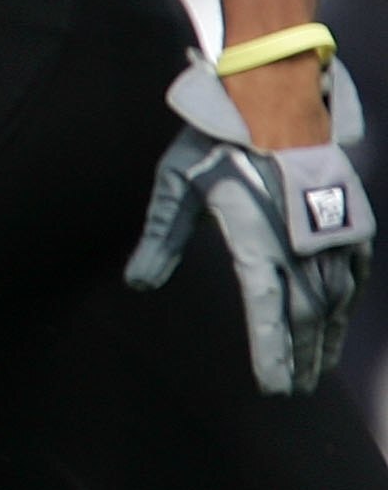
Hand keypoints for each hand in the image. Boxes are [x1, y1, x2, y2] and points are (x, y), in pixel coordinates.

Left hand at [126, 53, 374, 393]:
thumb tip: (137, 282)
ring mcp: (330, 237)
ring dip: (325, 339)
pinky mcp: (349, 224)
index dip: (272, 353)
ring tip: (316, 371)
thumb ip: (160, 236)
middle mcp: (299, 247)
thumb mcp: (176, 182)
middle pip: (304, 317)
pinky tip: (338, 323)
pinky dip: (346, 306)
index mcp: (256, 241)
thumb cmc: (218, 141)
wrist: (275, 99)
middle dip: (300, 357)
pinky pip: (352, 277)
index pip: (267, 312)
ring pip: (333, 303)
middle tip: (295, 390)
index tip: (274, 388)